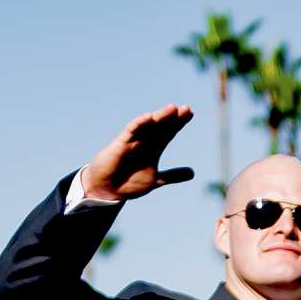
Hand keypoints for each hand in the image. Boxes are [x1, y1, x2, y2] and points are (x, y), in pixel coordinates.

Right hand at [79, 107, 194, 203]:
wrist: (108, 190)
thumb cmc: (129, 183)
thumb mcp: (156, 180)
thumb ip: (172, 175)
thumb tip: (192, 173)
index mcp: (154, 148)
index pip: (168, 132)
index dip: (179, 123)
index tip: (191, 113)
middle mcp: (145, 141)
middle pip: (161, 126)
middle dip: (173, 118)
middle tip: (186, 109)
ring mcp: (133, 141)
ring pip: (148, 125)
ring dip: (160, 117)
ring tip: (172, 109)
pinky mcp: (121, 143)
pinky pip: (131, 131)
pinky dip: (140, 124)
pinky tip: (149, 117)